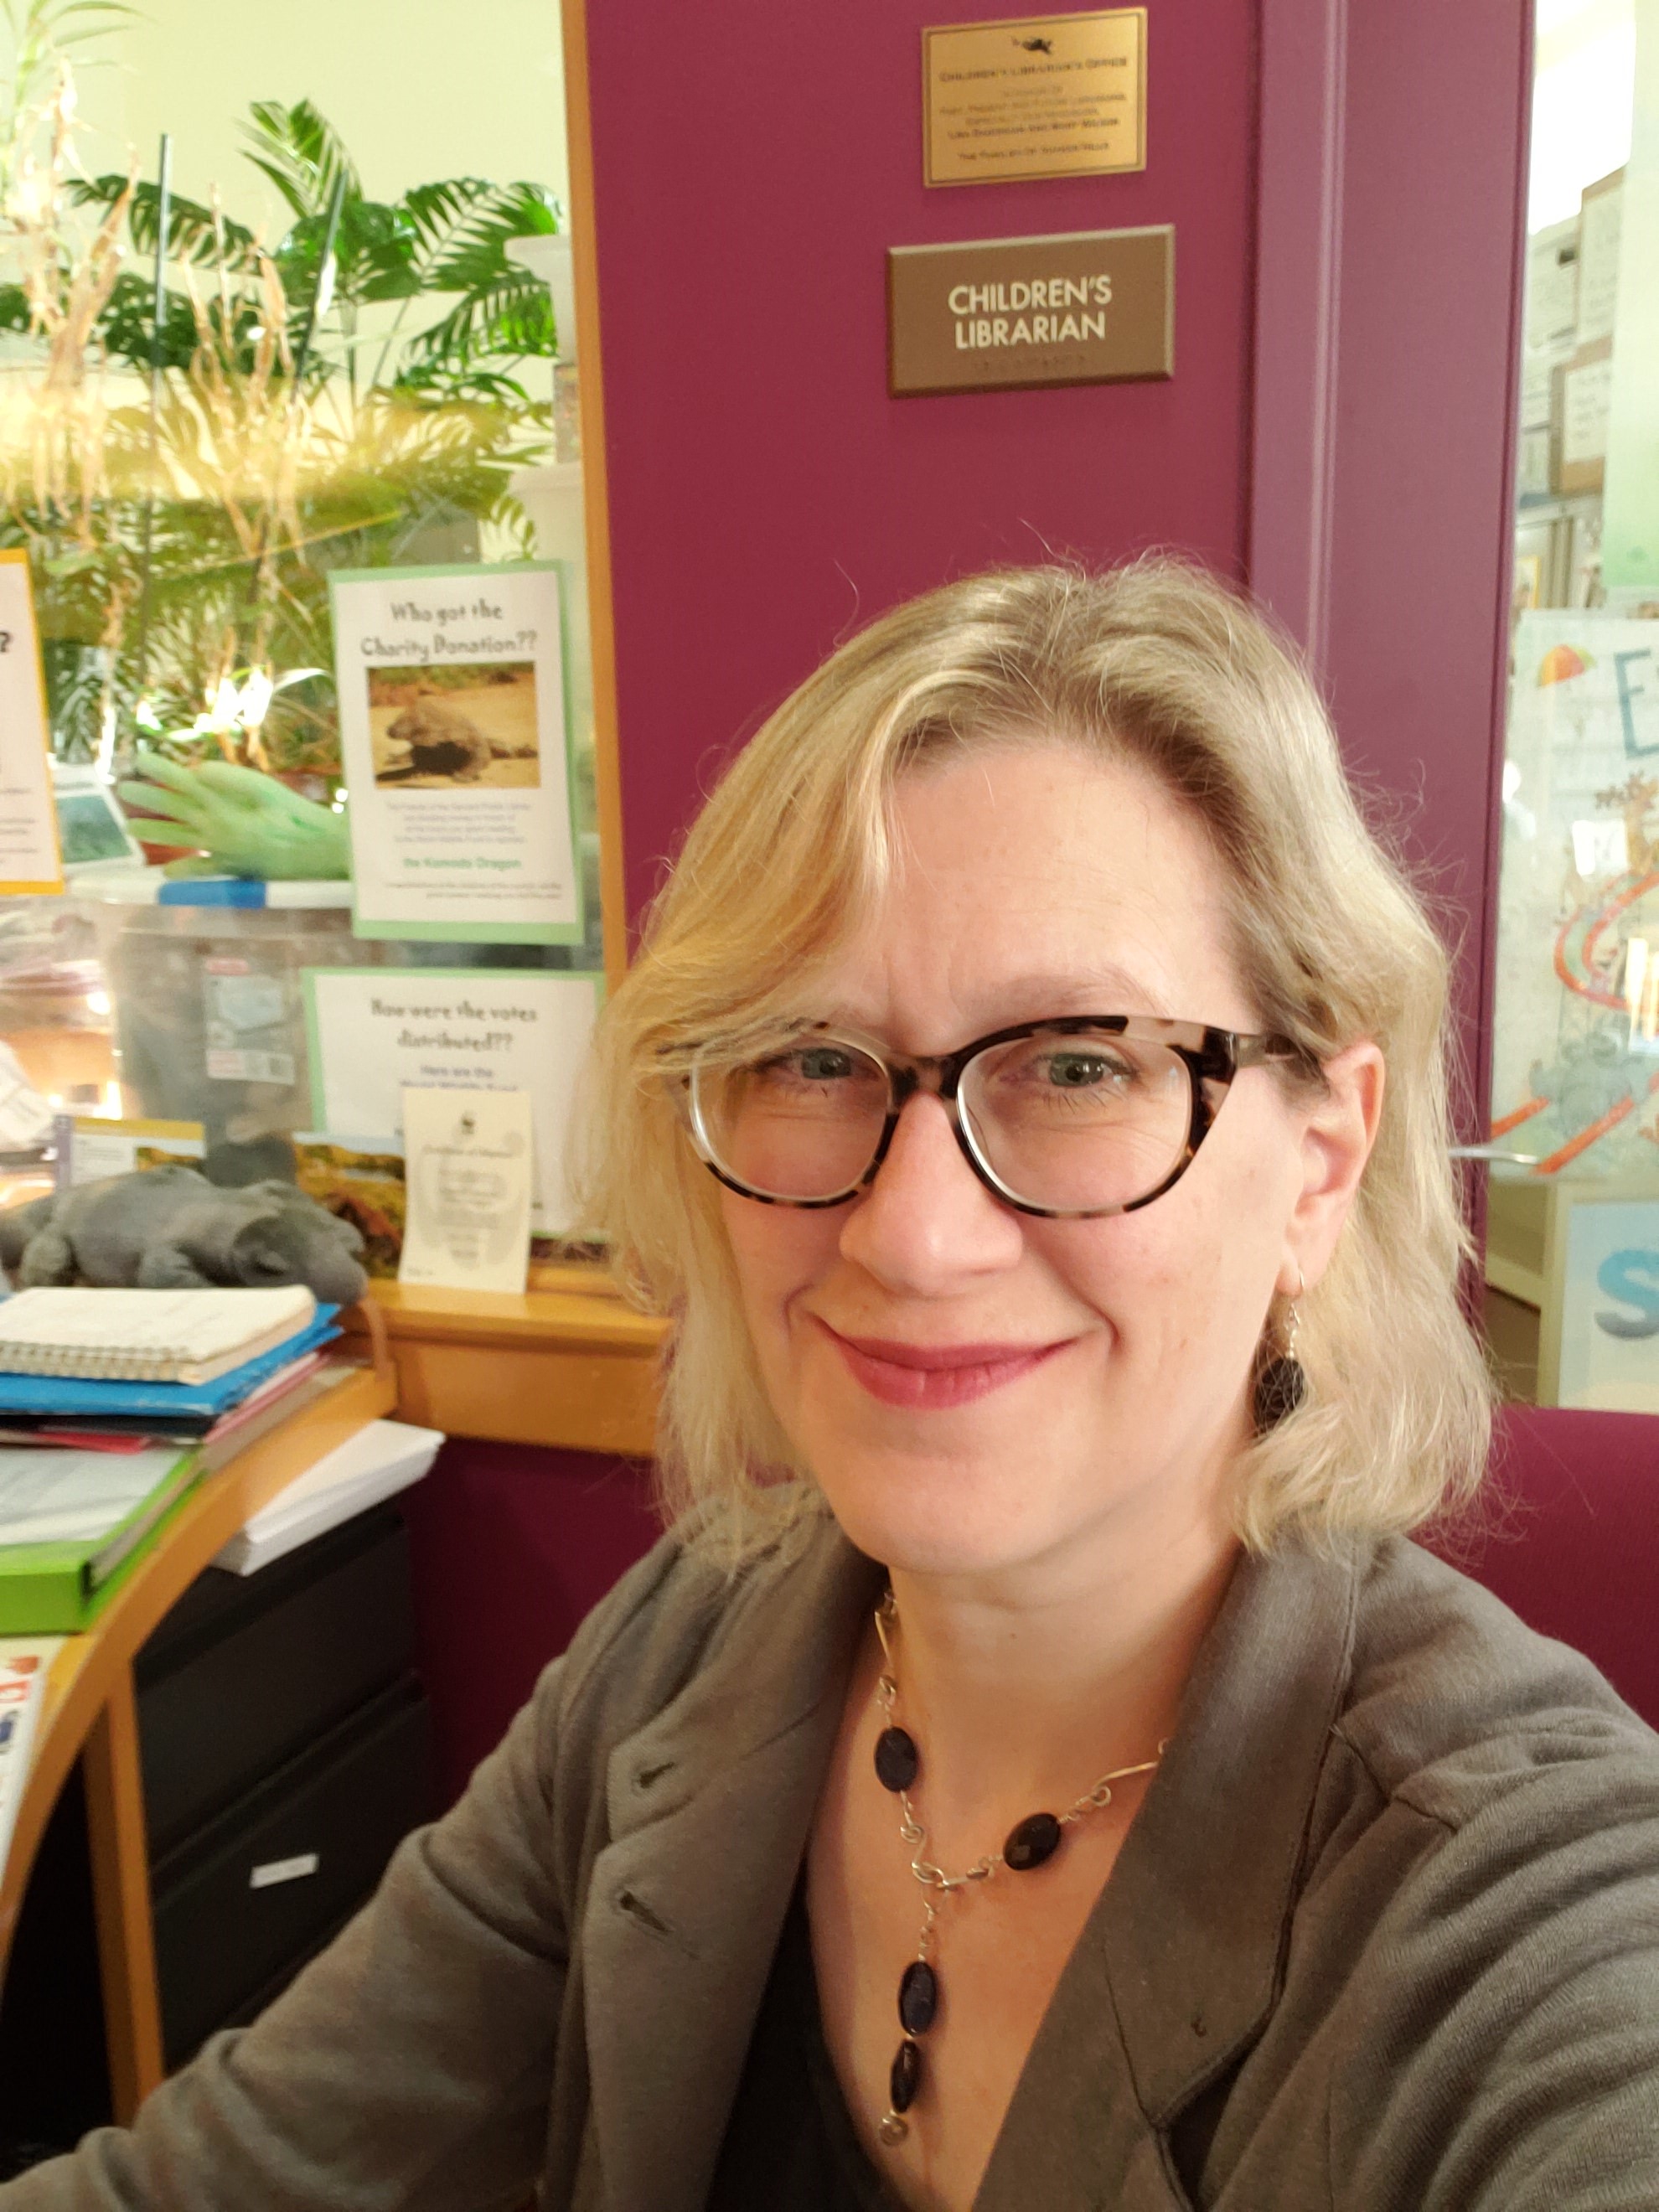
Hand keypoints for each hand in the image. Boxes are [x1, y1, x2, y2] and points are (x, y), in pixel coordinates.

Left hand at [117, 753, 351, 880]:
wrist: (320, 854)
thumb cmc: (300, 818)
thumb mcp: (268, 790)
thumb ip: (232, 779)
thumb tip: (197, 771)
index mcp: (225, 805)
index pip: (185, 783)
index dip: (161, 770)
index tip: (139, 759)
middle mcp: (217, 828)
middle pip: (176, 809)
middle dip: (148, 797)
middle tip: (122, 789)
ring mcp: (222, 850)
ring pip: (181, 838)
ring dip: (154, 832)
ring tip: (130, 828)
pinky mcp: (233, 868)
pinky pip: (202, 870)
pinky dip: (184, 870)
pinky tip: (167, 872)